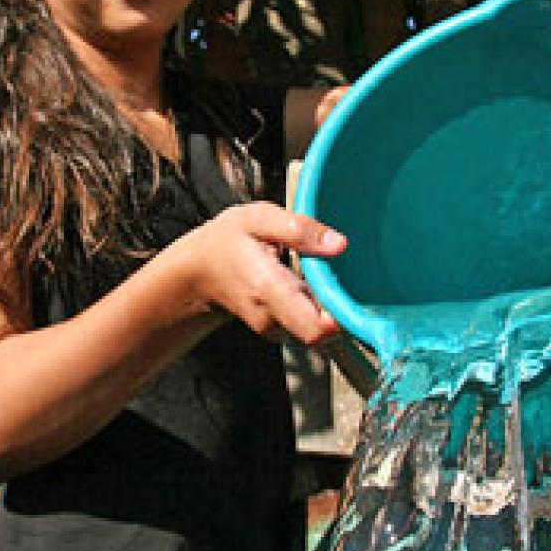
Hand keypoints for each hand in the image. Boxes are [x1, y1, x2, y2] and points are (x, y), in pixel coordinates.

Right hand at [172, 202, 346, 345]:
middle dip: (337, 307)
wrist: (197, 271)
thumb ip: (299, 230)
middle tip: (336, 274)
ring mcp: (274, 328)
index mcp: (269, 288)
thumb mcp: (259, 218)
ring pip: (316, 327)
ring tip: (313, 274)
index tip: (353, 293)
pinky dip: (313, 307)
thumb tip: (339, 245)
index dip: (342, 318)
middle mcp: (272, 317)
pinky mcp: (278, 330)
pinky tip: (303, 284)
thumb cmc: (227, 241)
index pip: (315, 328)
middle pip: (322, 331)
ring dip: (324, 304)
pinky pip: (306, 324)